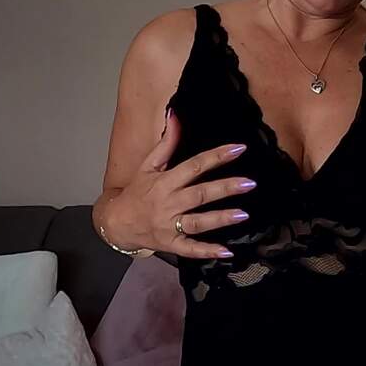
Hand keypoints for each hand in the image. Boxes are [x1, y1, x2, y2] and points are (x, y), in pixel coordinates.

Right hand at [104, 109, 255, 258]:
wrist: (116, 223)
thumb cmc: (136, 192)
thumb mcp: (148, 166)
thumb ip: (166, 143)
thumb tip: (175, 114)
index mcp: (164, 182)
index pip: (193, 166)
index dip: (216, 156)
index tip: (239, 149)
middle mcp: (168, 203)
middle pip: (200, 194)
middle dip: (225, 188)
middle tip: (250, 183)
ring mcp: (169, 226)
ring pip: (198, 222)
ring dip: (220, 219)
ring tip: (243, 214)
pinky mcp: (171, 244)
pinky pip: (190, 249)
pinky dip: (207, 251)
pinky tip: (227, 251)